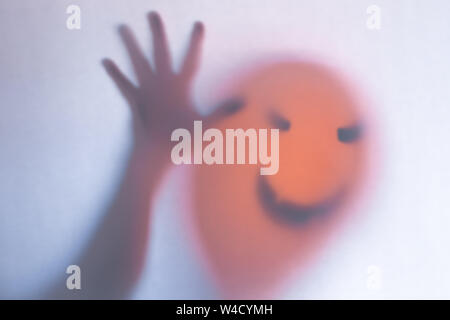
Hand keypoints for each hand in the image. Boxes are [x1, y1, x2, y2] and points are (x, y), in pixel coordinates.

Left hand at [102, 12, 242, 153]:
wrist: (154, 152)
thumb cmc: (180, 139)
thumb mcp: (206, 125)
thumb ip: (223, 111)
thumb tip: (243, 101)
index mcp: (179, 87)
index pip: (190, 59)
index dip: (195, 41)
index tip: (198, 24)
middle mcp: (161, 83)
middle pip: (159, 52)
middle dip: (157, 33)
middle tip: (152, 14)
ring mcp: (145, 91)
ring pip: (137, 62)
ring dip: (129, 45)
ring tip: (121, 28)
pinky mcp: (134, 100)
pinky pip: (123, 83)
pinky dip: (115, 73)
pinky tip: (106, 61)